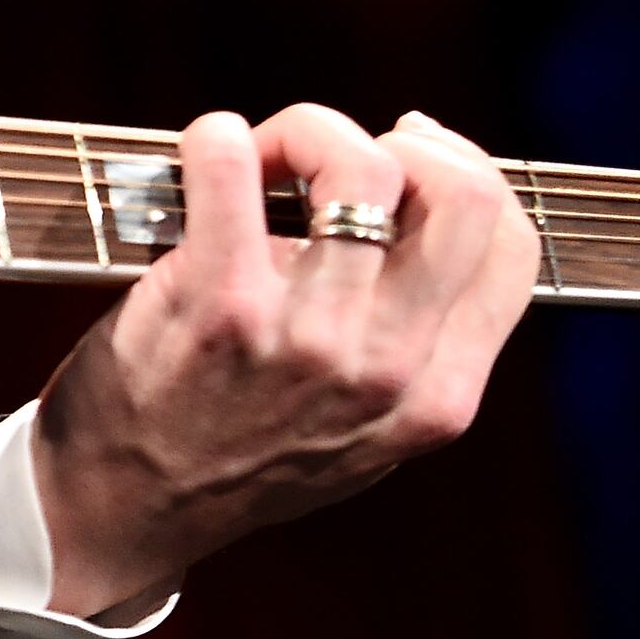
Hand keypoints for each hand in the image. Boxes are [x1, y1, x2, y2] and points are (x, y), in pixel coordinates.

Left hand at [29, 104, 538, 615]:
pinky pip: (232, 165)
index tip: (410, 158)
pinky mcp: (221, 305)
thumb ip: (412, 342)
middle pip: (465, 195)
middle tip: (336, 156)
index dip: (467, 174)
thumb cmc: (240, 448)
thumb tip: (423, 202)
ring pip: (361, 165)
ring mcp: (308, 337)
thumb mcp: (365, 429)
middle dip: (405, 144)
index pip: (512, 247)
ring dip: (305, 131)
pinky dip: (218, 138)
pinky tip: (208, 156)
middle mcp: (387, 369)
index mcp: (438, 395)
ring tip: (262, 159)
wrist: (127, 507)